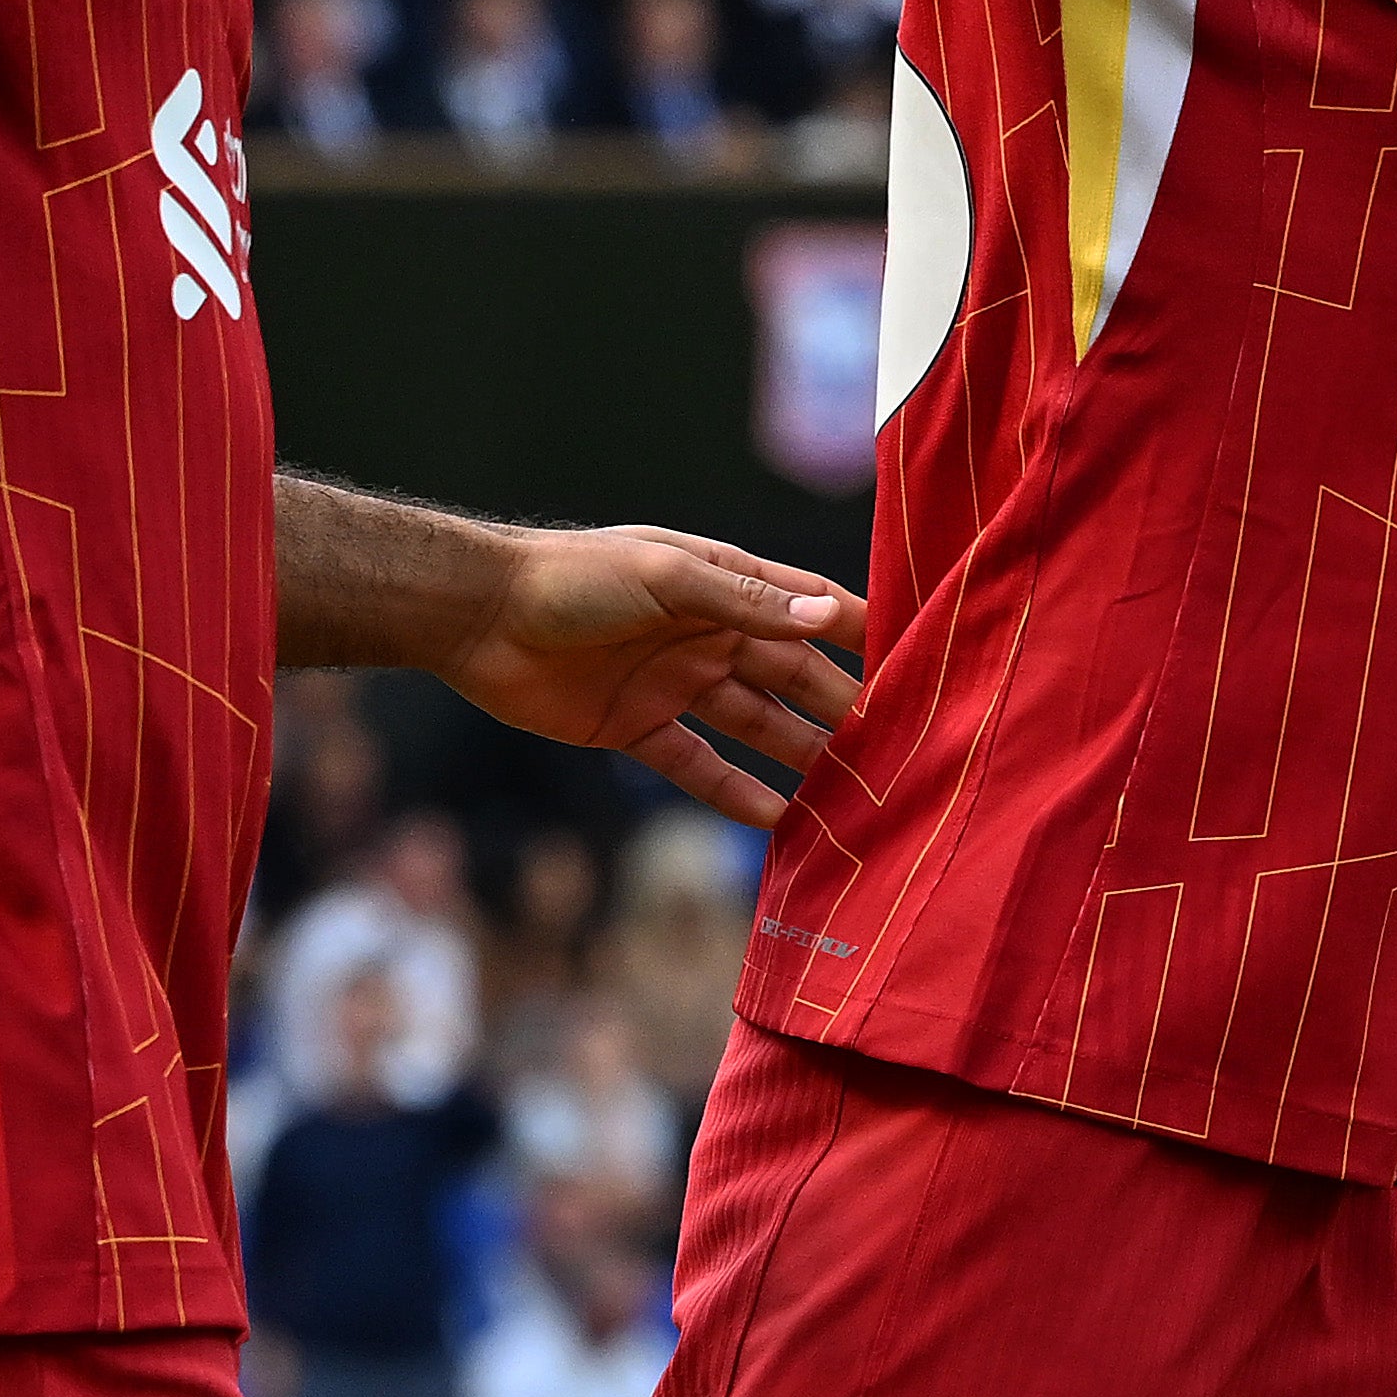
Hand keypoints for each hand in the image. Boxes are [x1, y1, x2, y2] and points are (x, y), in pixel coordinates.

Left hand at [428, 523, 863, 827]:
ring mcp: (675, 683)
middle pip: (793, 676)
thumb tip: (824, 617)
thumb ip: (743, 602)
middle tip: (896, 748)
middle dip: (842, 708)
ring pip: (754, 724)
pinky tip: (775, 820)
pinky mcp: (635, 727)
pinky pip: (696, 764)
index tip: (919, 666)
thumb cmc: (573, 577)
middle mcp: (709, 635)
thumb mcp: (665, 578)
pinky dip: (733, 791)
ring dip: (798, 754)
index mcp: (724, 586)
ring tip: (850, 793)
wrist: (476, 616)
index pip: (810, 609)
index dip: (861, 634)